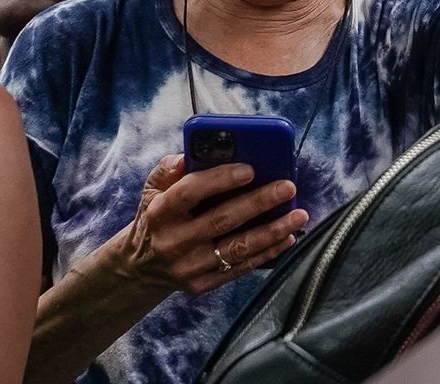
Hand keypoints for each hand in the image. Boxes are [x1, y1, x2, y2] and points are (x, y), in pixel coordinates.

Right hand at [101, 156, 305, 297]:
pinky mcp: (201, 285)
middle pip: (221, 220)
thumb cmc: (158, 217)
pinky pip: (239, 268)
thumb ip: (169, 168)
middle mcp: (173, 241)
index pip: (190, 191)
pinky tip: (287, 238)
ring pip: (236, 248)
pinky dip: (266, 253)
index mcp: (160, 212)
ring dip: (272, 231)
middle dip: (259, 202)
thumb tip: (189, 155)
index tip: (250, 168)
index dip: (220, 179)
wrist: (141, 267)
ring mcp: (188, 266)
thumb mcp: (153, 190)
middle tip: (288, 187)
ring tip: (299, 215)